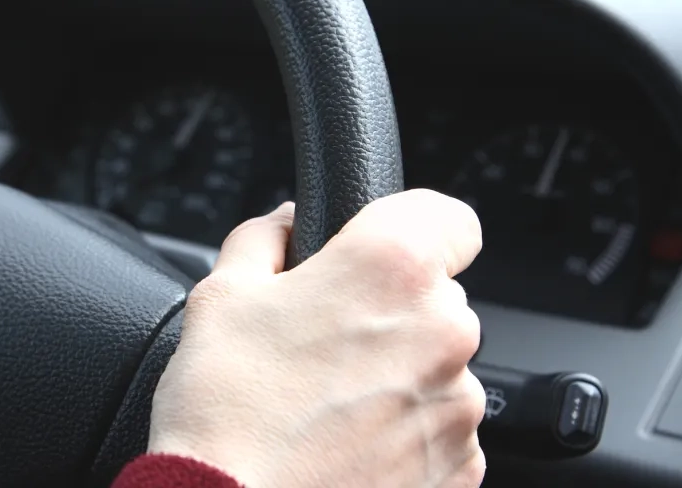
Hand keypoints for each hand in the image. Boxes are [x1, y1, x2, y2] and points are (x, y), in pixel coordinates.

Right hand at [149, 191, 485, 487]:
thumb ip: (264, 240)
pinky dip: (403, 434)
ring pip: (436, 368)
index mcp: (390, 270)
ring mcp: (457, 408)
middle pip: (435, 300)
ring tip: (325, 407)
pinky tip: (344, 446)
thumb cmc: (225, 411)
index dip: (413, 228)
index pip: (450, 218)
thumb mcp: (221, 296)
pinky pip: (439, 431)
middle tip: (322, 343)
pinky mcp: (459, 468)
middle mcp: (442, 333)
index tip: (384, 250)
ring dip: (395, 377)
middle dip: (387, 312)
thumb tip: (285, 225)